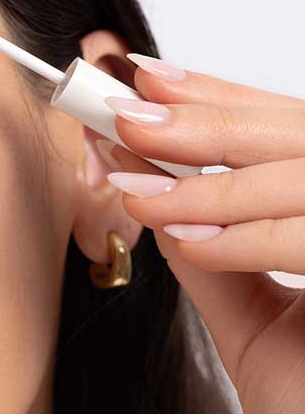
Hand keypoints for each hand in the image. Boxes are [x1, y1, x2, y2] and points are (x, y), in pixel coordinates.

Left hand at [97, 59, 304, 413]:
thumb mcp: (259, 330)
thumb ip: (221, 261)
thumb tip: (160, 195)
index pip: (293, 137)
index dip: (224, 101)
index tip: (148, 83)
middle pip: (304, 137)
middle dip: (209, 120)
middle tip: (127, 113)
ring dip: (216, 179)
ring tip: (137, 182)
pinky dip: (254, 235)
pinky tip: (191, 236)